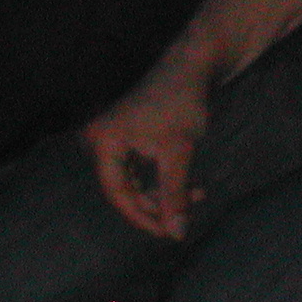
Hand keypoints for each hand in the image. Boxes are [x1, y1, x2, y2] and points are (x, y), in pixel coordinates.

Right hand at [80, 65, 207, 238]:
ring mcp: (116, 137)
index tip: (167, 233)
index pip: (115, 192)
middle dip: (159, 203)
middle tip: (188, 214)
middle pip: (125, 188)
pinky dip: (165, 179)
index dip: (141, 216)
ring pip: (137, 181)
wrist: (192, 67)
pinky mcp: (131, 136)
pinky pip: (142, 169)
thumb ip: (174, 195)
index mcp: (104, 140)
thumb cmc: (181, 103)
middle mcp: (103, 138)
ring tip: (198, 194)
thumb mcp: (179, 153)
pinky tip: (191, 186)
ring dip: (165, 193)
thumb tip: (176, 234)